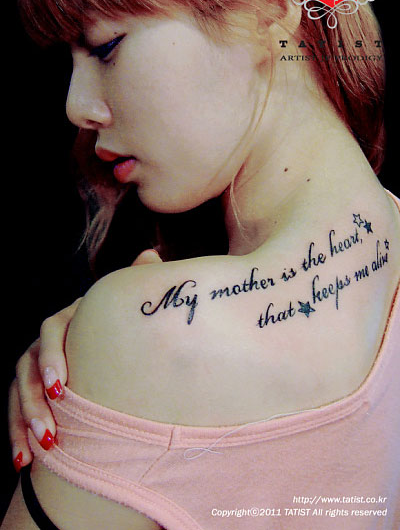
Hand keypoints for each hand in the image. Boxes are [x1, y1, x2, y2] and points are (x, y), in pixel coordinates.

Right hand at [8, 248, 162, 471]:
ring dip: (24, 422)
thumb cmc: (124, 329)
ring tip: (39, 451)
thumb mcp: (128, 310)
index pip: (52, 332)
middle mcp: (46, 341)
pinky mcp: (29, 391)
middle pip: (27, 365)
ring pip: (17, 391)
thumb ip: (136, 283)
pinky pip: (15, 412)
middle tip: (51, 430)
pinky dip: (17, 436)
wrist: (114, 350)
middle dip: (35, 400)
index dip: (52, 358)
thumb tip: (150, 256)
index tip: (62, 388)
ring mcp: (33, 366)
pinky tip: (24, 462)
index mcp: (70, 319)